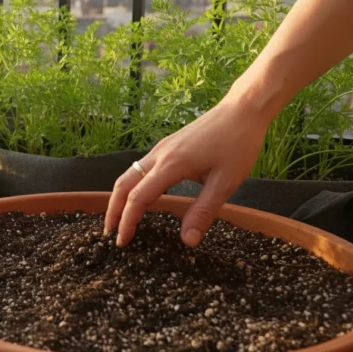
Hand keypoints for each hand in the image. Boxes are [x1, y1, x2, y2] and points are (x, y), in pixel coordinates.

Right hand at [105, 97, 268, 247]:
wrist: (242, 110)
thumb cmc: (237, 144)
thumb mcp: (225, 183)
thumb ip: (203, 211)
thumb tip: (188, 241)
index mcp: (170, 165)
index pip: (138, 198)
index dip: (127, 221)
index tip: (123, 241)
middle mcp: (159, 155)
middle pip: (123, 184)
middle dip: (113, 210)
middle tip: (109, 233)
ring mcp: (161, 148)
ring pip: (129, 174)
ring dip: (120, 197)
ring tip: (119, 218)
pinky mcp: (167, 145)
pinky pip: (140, 167)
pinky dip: (132, 185)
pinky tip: (140, 195)